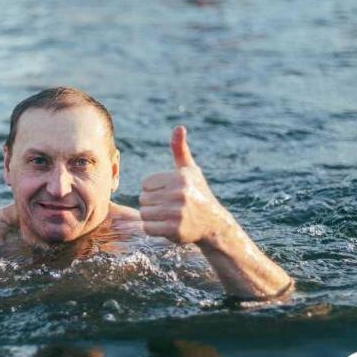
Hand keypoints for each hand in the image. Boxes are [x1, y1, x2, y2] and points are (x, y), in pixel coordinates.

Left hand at [139, 126, 237, 245]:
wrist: (213, 224)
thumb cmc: (198, 193)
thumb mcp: (190, 170)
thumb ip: (180, 150)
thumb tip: (179, 127)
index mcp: (180, 177)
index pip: (145, 183)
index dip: (154, 190)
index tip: (168, 193)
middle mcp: (179, 193)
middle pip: (143, 198)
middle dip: (152, 204)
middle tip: (168, 207)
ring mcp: (177, 212)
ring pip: (144, 213)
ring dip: (152, 217)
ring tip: (167, 216)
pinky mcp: (175, 229)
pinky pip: (148, 228)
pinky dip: (153, 229)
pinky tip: (166, 226)